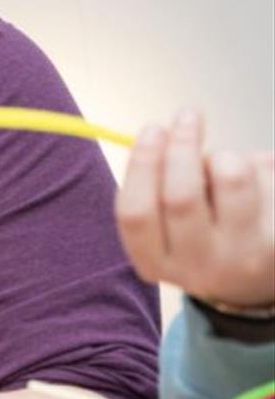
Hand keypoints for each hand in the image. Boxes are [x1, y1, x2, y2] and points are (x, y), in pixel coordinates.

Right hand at [115, 110, 274, 308]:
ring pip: (232, 178)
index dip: (142, 165)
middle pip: (182, 196)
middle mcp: (200, 267)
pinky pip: (267, 178)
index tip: (151, 129)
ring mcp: (246, 255)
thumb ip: (155, 191)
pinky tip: (256, 184)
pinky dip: (257, 165)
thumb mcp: (166, 232)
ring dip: (224, 155)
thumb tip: (159, 136)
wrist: (255, 283)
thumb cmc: (203, 241)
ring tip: (224, 162)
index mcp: (156, 263)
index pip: (136, 214)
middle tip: (187, 116)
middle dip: (182, 146)